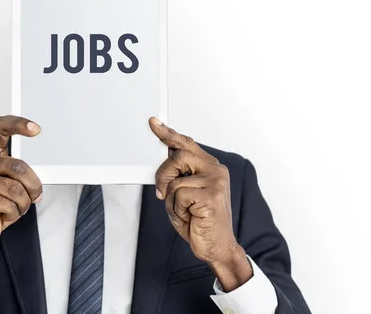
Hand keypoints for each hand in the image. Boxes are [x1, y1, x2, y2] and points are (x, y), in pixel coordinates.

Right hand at [0, 115, 42, 268]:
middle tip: (35, 196)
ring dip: (23, 204)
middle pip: (19, 166)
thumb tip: (40, 172)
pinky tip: (3, 214)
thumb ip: (20, 172)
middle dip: (33, 185)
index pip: (0, 128)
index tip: (36, 129)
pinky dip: (13, 213)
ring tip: (15, 207)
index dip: (18, 124)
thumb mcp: (10, 183)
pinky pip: (10, 204)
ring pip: (17, 189)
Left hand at [149, 117, 251, 290]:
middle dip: (163, 175)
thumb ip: (177, 175)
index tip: (154, 123)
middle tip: (161, 192)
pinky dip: (178, 210)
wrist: (217, 247)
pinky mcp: (211, 196)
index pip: (186, 144)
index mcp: (209, 167)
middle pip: (178, 156)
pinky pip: (179, 196)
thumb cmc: (199, 220)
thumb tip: (162, 158)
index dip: (168, 133)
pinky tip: (190, 217)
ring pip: (175, 180)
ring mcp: (216, 182)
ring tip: (184, 211)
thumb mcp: (183, 193)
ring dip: (171, 200)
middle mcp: (215, 170)